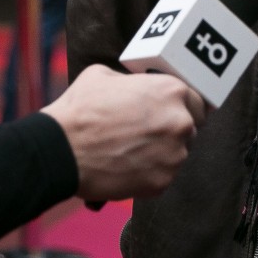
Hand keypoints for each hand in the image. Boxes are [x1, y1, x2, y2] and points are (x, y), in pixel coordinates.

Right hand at [42, 64, 204, 200]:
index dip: (184, 107)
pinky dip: (149, 174)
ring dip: (162, 154)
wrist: (60, 150)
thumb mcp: (105, 75)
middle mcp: (180, 122)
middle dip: (172, 131)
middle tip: (148, 134)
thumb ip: (132, 81)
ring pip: (177, 155)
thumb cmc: (80, 109)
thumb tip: (137, 87)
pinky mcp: (162, 183)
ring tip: (131, 152)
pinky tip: (126, 167)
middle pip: (190, 129)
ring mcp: (174, 155)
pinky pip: (163, 177)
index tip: (172, 113)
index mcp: (172, 91)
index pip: (197, 101)